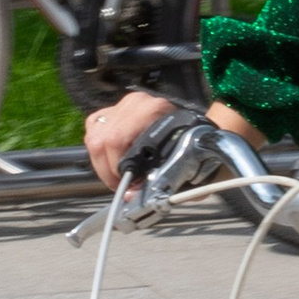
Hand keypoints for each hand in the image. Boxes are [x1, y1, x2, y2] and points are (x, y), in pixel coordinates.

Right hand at [83, 91, 262, 191]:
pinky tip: (111, 162)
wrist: (204, 136)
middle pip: (102, 138)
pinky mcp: (115, 109)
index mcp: (156, 111)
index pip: (118, 139)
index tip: (124, 188)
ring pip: (95, 134)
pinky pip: (94, 128)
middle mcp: (138, 102)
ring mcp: (125, 104)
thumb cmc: (198, 154)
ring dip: (101, 161)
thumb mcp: (186, 172)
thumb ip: (161, 185)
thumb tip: (130, 195)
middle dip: (107, 169)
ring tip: (117, 177)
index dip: (116, 168)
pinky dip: (99, 150)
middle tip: (120, 187)